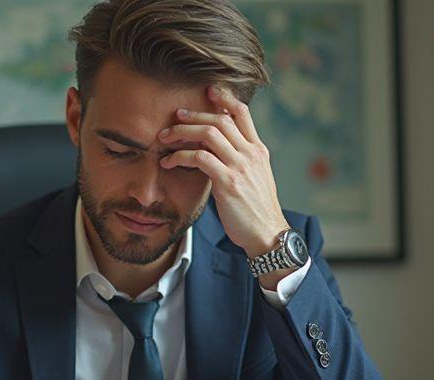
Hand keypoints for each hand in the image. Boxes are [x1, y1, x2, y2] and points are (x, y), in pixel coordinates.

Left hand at [159, 85, 289, 260]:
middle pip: (220, 119)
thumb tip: (216, 152)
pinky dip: (180, 156)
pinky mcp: (228, 182)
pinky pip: (200, 158)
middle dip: (194, 115)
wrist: (268, 235)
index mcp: (258, 150)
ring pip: (209, 133)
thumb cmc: (256, 210)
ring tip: (165, 138)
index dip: (224, 98)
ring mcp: (240, 166)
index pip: (242, 113)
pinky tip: (169, 162)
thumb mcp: (254, 179)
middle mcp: (251, 154)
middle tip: (175, 116)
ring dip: (183, 132)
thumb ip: (239, 161)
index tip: (207, 91)